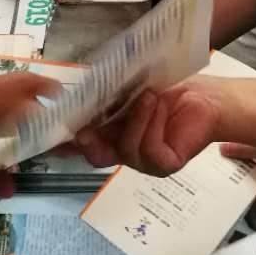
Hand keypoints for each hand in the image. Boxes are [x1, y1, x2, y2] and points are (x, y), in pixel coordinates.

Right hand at [76, 78, 221, 174]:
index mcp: (113, 135)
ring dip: (135, 118)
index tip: (50, 139)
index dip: (65, 145)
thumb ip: (107, 98)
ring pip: (126, 149)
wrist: (205, 97)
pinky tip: (159, 107)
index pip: (85, 143)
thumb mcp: (131, 91)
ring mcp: (145, 162)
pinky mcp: (164, 164)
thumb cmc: (168, 90)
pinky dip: (151, 123)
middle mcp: (125, 151)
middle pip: (97, 157)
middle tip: (83, 131)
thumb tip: (77, 92)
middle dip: (89, 144)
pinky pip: (149, 149)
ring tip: (148, 95)